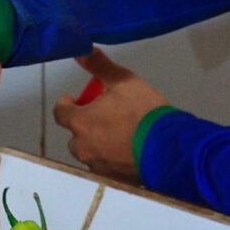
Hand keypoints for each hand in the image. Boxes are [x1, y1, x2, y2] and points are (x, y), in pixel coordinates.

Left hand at [51, 50, 165, 183]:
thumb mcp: (124, 81)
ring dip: (97, 142)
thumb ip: (99, 66)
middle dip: (84, 125)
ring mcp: (98, 166)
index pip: (60, 112)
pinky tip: (128, 151)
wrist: (170, 148)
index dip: (66, 103)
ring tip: (118, 134)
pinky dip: (112, 158)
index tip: (77, 98)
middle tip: (103, 116)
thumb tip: (80, 50)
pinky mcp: (115, 179)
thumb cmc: (143, 111)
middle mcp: (83, 147)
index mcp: (81, 123)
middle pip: (75, 135)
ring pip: (90, 152)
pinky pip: (106, 166)